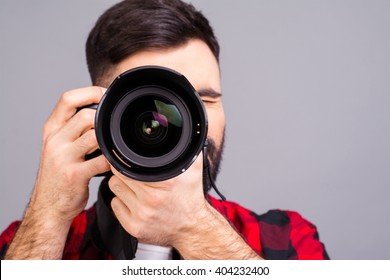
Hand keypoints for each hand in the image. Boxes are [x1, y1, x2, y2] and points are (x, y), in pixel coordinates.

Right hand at [30, 86, 109, 223]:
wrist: (48, 206)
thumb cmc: (59, 174)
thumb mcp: (58, 146)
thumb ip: (72, 129)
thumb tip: (98, 112)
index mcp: (52, 130)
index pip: (67, 99)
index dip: (89, 92)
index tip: (104, 95)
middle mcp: (55, 141)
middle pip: (85, 116)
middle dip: (104, 119)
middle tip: (115, 126)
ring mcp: (63, 158)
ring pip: (94, 136)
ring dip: (109, 140)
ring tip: (115, 145)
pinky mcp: (74, 175)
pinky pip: (101, 160)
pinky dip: (113, 160)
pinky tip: (116, 162)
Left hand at [108, 152, 261, 259]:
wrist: (192, 228)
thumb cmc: (190, 197)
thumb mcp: (194, 169)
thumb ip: (186, 148)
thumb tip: (181, 128)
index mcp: (164, 183)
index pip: (127, 165)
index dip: (125, 161)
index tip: (128, 161)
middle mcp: (151, 200)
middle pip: (117, 176)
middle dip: (125, 174)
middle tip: (137, 177)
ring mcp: (141, 215)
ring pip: (114, 190)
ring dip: (122, 187)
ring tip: (138, 189)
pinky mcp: (134, 227)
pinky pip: (114, 206)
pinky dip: (122, 203)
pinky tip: (136, 202)